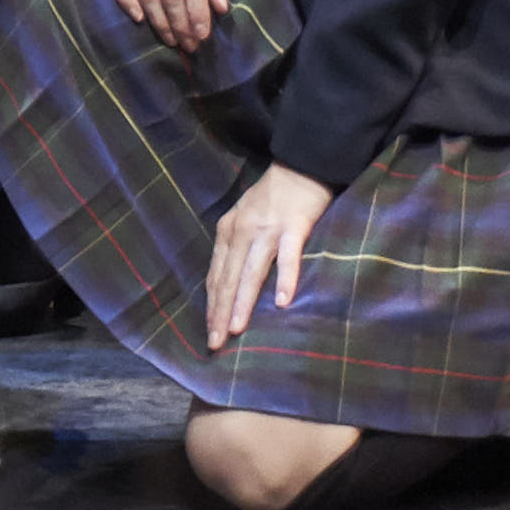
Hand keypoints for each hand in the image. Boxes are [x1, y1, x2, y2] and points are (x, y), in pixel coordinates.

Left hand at [202, 160, 336, 351]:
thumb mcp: (244, 219)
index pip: (216, 276)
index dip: (212, 306)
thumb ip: (236, 248)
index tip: (209, 332)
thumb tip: (229, 285)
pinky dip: (284, 280)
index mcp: (227, 231)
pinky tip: (282, 303)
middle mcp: (241, 231)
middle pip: (228, 278)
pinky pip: (288, 258)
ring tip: (237, 329)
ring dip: (243, 302)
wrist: (300, 166)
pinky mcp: (293, 227)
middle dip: (220, 313)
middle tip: (215, 343)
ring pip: (251, 272)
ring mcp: (267, 229)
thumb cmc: (273, 198)